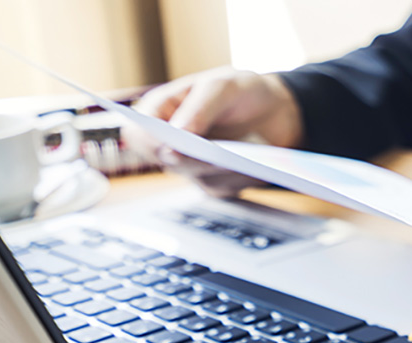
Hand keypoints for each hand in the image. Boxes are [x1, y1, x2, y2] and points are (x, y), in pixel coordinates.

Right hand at [131, 67, 303, 195]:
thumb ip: (199, 108)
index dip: (150, 143)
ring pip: (197, 178)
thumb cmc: (239, 90)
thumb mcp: (221, 87)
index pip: (138, 134)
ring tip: (246, 161)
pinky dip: (239, 178)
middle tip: (216, 158)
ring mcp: (191, 162)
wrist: (272, 108)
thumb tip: (177, 133)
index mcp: (162, 110)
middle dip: (193, 161)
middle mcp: (171, 141)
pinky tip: (255, 168)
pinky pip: (221, 187)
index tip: (171, 147)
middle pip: (167, 162)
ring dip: (222, 171)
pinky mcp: (214, 178)